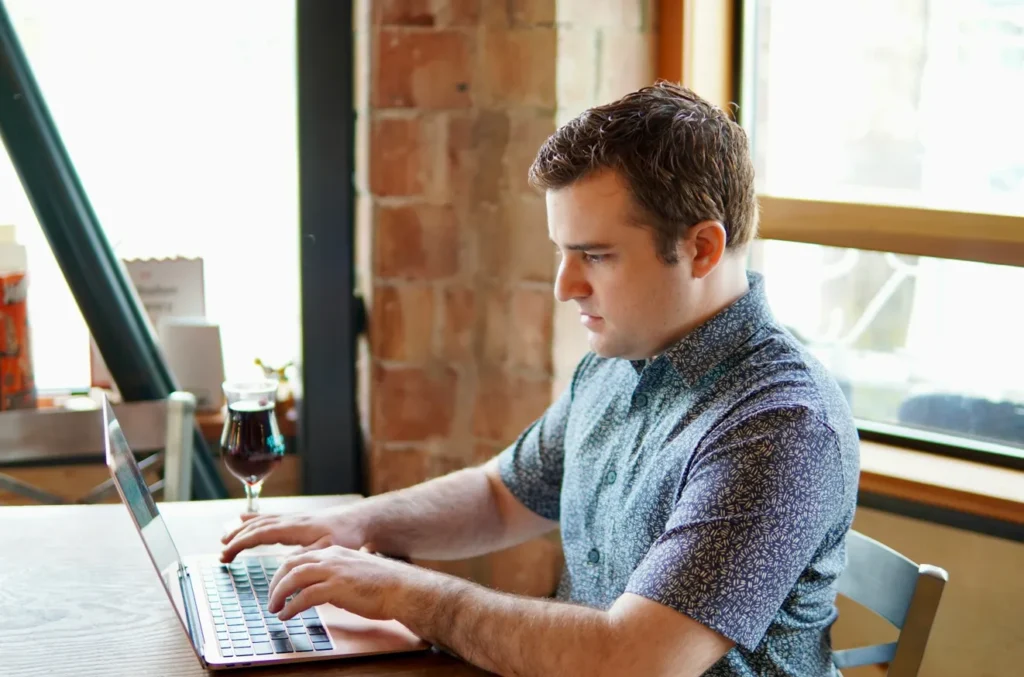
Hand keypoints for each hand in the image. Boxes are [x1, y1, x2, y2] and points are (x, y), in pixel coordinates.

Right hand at [219, 508, 365, 562]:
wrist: (357, 520)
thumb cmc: (346, 535)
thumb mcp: (329, 548)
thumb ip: (307, 555)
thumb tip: (285, 563)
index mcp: (294, 528)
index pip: (260, 534)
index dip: (241, 544)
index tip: (225, 555)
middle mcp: (290, 520)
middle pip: (256, 527)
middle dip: (236, 539)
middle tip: (221, 553)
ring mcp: (292, 518)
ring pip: (261, 521)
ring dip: (241, 529)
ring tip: (224, 538)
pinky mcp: (295, 520)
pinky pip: (268, 518)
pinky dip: (253, 519)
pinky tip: (243, 519)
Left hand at [267, 545, 439, 621]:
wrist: (401, 588)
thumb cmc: (382, 585)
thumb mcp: (354, 573)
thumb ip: (335, 576)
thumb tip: (319, 591)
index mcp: (334, 552)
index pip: (299, 557)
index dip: (284, 572)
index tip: (278, 586)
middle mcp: (330, 557)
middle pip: (290, 564)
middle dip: (275, 582)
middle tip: (271, 599)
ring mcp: (333, 571)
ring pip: (293, 577)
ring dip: (279, 594)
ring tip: (274, 608)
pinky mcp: (336, 587)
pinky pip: (304, 596)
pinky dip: (291, 607)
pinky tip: (287, 615)